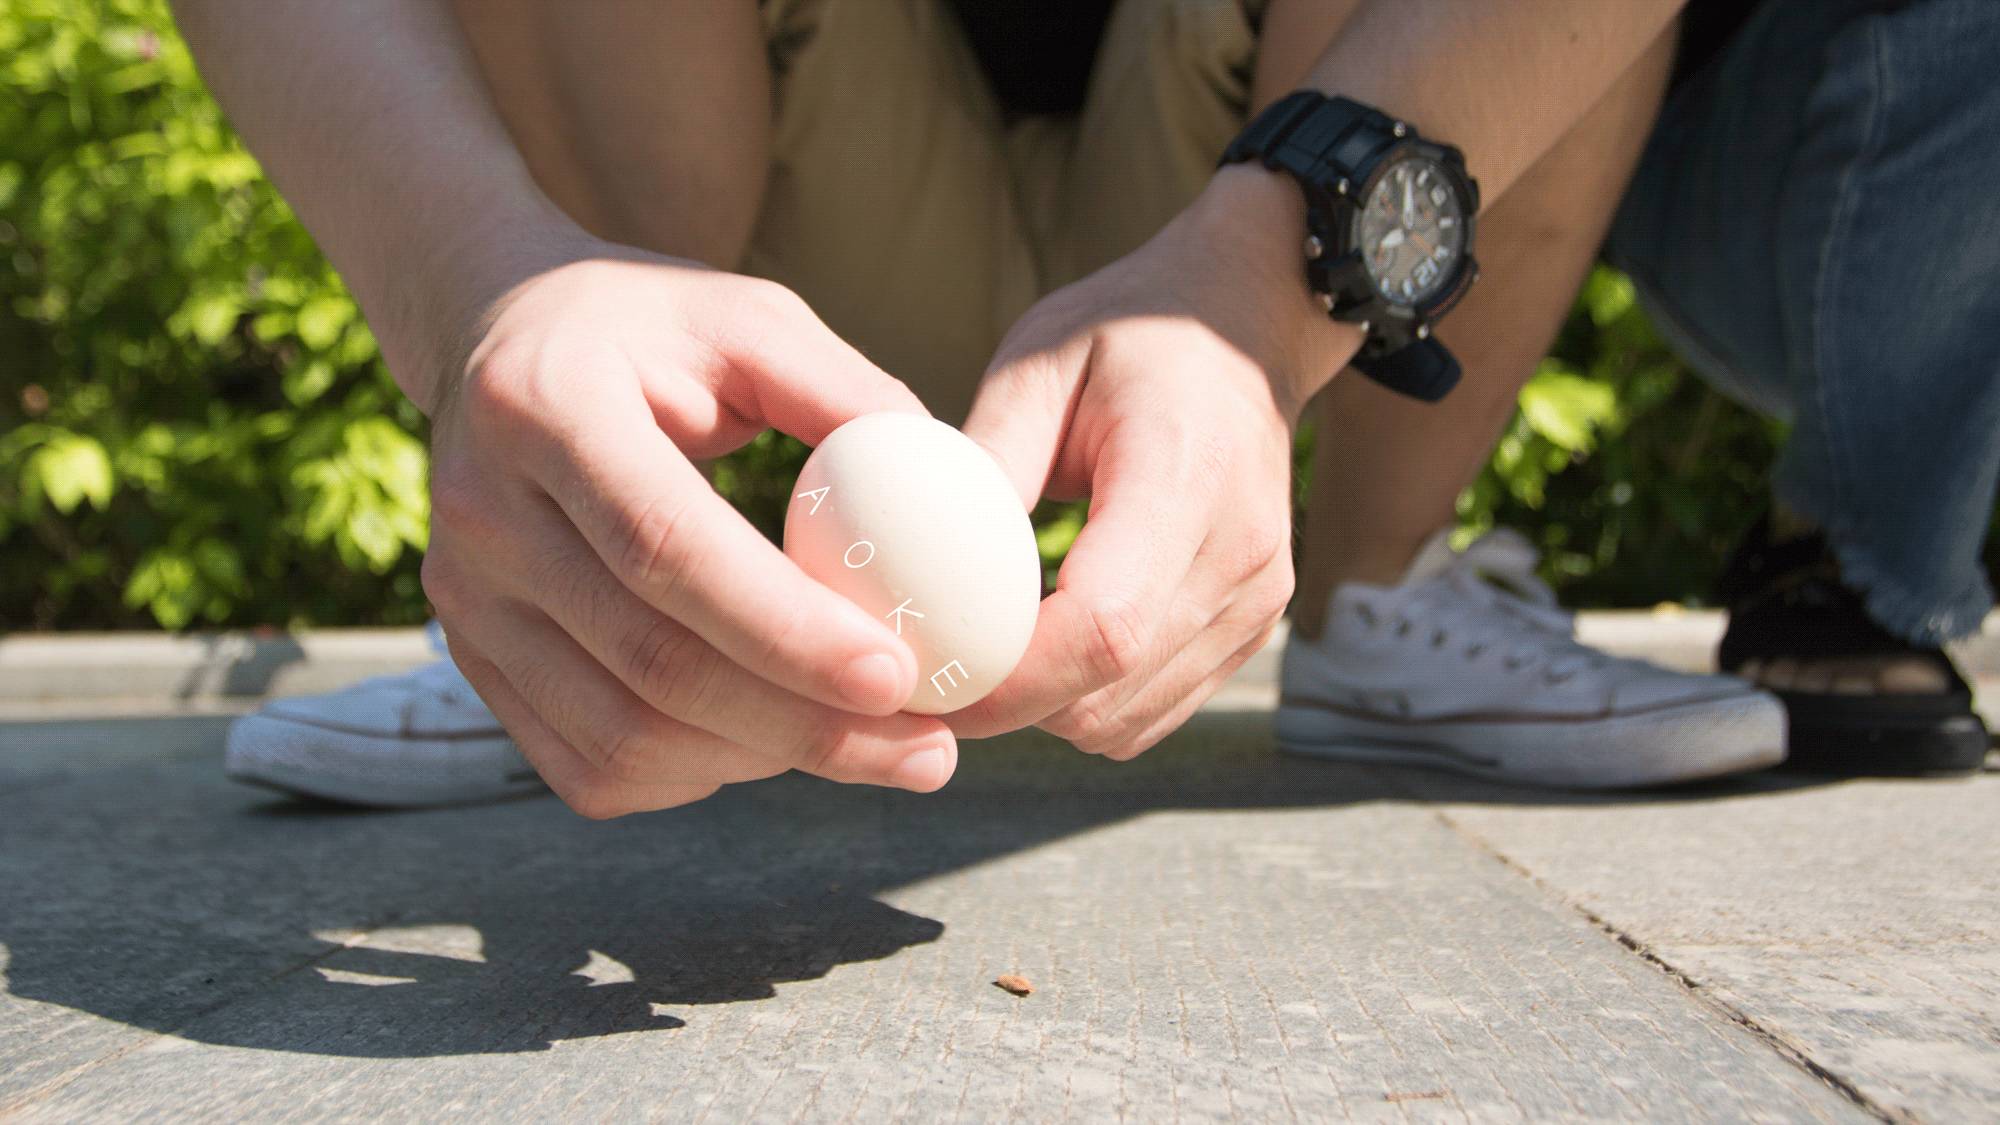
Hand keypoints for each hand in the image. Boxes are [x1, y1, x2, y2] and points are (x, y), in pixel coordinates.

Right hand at [418, 238, 956, 817]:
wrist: (499, 344)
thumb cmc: (650, 331)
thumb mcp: (749, 318)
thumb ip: (848, 394)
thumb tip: (961, 490)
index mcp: (544, 408)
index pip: (667, 548)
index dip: (785, 628)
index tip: (901, 676)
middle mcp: (479, 515)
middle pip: (651, 662)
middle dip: (806, 726)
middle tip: (930, 750)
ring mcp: (464, 603)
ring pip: (623, 737)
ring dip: (765, 763)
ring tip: (874, 748)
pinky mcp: (475, 661)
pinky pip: (591, 766)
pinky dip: (698, 777)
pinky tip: (774, 743)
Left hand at [950, 169, 1359, 756]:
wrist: (1245, 327)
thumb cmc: (1130, 335)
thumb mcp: (1038, 364)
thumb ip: (982, 460)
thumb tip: (904, 557)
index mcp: (1186, 479)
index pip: (1104, 628)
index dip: (1009, 679)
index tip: (926, 675)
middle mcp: (1237, 556)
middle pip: (1108, 693)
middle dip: (1006, 704)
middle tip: (929, 670)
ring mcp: (1254, 602)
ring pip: (1125, 722)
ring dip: (1042, 712)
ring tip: (983, 653)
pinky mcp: (1251, 628)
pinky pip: (1151, 713)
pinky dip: (1085, 704)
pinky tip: (1044, 648)